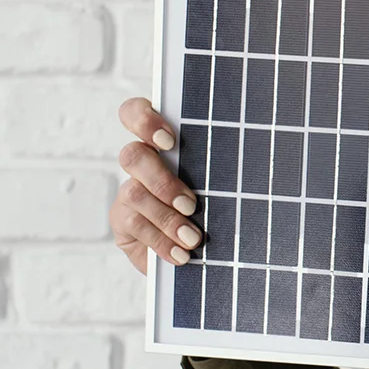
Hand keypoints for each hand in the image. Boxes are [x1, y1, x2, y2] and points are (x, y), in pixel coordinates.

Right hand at [112, 97, 200, 273]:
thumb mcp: (217, 185)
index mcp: (163, 143)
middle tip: (190, 204)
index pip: (134, 113)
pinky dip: (160, 241)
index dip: (144, 120)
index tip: (169, 140)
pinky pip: (134, 225)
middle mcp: (141, 163)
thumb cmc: (215, 206)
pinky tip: (180, 255)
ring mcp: (128, 191)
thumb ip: (216, 172)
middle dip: (160, 180)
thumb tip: (247, 169)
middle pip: (132, 156)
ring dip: (165, 217)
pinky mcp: (122, 220)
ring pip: (132, 192)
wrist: (201, 251)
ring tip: (192, 237)